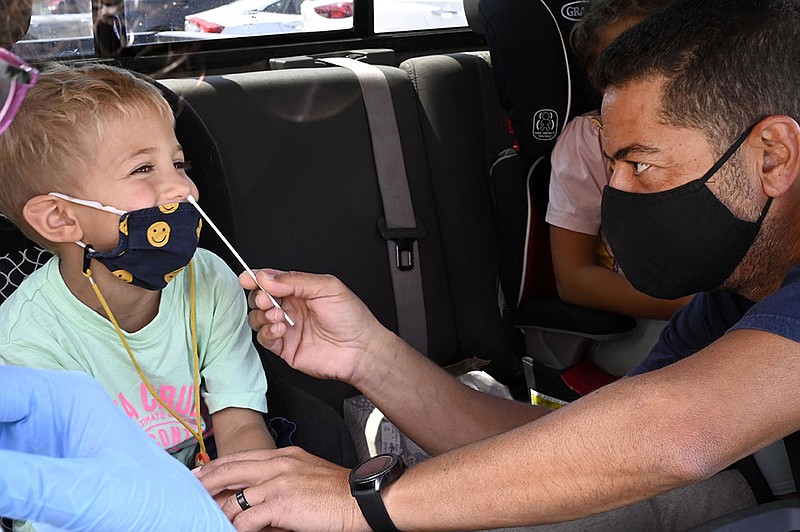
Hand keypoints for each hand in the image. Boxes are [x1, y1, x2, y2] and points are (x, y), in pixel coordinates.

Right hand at [0, 366, 233, 530]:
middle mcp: (47, 413)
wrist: (182, 529)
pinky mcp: (34, 476)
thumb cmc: (156, 504)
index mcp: (66, 397)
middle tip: (0, 485)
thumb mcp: (89, 494)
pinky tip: (5, 508)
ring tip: (5, 502)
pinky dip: (0, 490)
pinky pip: (3, 475)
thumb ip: (27, 480)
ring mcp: (37, 445)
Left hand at [196, 446, 366, 531]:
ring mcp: (279, 483)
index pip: (243, 457)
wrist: (362, 498)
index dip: (218, 464)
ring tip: (206, 518)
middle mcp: (279, 464)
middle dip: (206, 481)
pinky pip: (247, 519)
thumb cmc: (340, 491)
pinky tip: (233, 531)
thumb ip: (283, 477)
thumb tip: (260, 494)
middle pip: (231, 469)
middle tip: (189, 489)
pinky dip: (237, 528)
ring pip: (234, 496)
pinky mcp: (281, 504)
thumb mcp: (307, 474)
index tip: (201, 472)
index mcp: (285, 455)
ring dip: (218, 510)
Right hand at [240, 270, 392, 385]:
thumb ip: (295, 280)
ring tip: (278, 316)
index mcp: (301, 290)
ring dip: (262, 315)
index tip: (248, 278)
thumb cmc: (352, 318)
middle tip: (266, 299)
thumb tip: (267, 277)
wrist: (361, 349)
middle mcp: (291, 308)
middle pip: (260, 299)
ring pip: (258, 318)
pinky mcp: (285, 348)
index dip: (257, 278)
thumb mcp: (327, 287)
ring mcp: (287, 328)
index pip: (271, 280)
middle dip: (259, 297)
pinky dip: (267, 333)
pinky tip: (280, 329)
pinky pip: (264, 339)